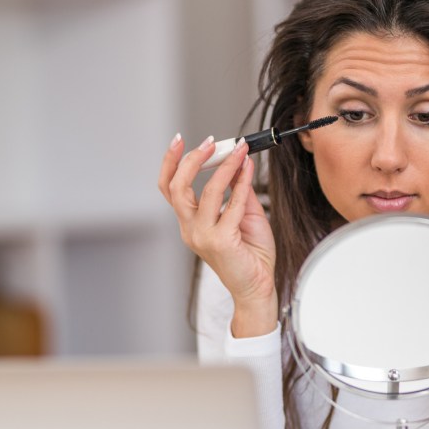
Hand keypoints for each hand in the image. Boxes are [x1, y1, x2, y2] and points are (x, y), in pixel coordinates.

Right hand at [158, 134, 278, 336]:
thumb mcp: (242, 215)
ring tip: (239, 150)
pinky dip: (242, 182)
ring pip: (206, 192)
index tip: (180, 141)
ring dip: (224, 166)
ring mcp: (203, 236)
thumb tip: (238, 164)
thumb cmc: (250, 256)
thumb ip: (237, 191)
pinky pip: (231, 204)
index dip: (171, 163)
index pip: (169, 189)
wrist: (258, 287)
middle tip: (210, 143)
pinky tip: (249, 168)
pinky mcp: (221, 241)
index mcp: (189, 224)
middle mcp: (190, 229)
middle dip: (191, 160)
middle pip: (177, 187)